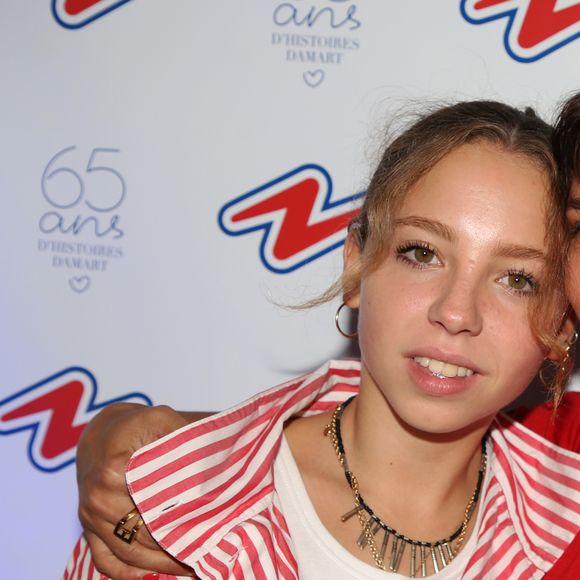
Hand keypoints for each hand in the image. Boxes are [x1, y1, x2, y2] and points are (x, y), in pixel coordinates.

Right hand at [77, 403, 206, 578]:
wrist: (103, 431)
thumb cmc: (136, 425)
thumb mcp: (161, 420)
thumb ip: (181, 439)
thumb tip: (208, 469)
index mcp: (113, 472)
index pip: (154, 509)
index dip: (183, 520)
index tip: (209, 527)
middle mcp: (97, 499)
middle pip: (143, 536)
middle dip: (177, 546)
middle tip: (208, 549)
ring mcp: (90, 518)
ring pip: (129, 554)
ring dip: (161, 564)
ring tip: (193, 563)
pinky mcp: (88, 529)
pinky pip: (107, 562)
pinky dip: (132, 572)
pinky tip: (159, 571)